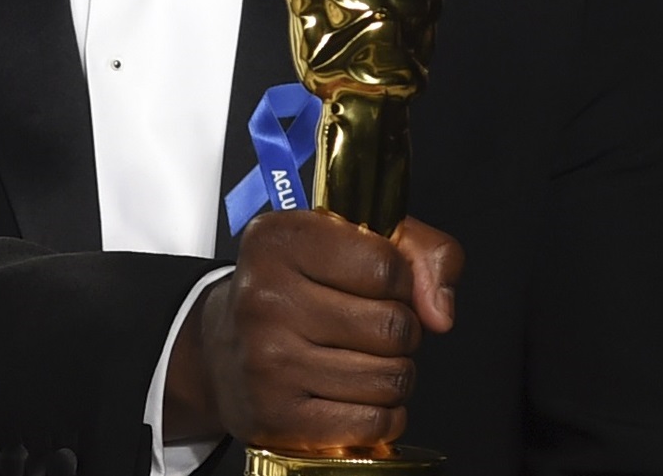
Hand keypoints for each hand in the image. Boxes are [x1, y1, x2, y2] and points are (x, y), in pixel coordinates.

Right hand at [162, 212, 463, 450]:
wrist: (222, 350)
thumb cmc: (295, 290)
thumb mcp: (352, 242)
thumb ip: (421, 252)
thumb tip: (440, 312)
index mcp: (278, 240)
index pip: (387, 266)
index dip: (402, 281)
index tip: (382, 285)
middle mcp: (264, 297)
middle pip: (394, 326)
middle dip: (400, 332)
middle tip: (370, 330)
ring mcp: (266, 360)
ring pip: (390, 378)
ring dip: (392, 375)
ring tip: (360, 362)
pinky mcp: (275, 416)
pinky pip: (372, 423)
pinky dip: (381, 416)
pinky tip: (356, 397)